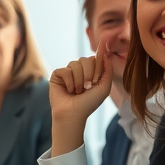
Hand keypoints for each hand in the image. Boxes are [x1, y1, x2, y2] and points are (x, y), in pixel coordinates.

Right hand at [48, 39, 111, 155]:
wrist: (73, 114)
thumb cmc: (89, 104)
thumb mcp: (104, 87)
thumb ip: (107, 70)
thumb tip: (105, 53)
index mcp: (91, 71)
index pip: (96, 58)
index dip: (99, 57)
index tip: (102, 51)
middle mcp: (79, 70)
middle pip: (86, 59)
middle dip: (89, 74)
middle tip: (88, 87)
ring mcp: (68, 71)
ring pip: (75, 64)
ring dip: (79, 80)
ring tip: (78, 91)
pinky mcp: (57, 74)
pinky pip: (65, 70)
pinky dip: (69, 81)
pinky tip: (69, 90)